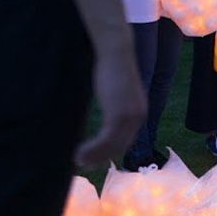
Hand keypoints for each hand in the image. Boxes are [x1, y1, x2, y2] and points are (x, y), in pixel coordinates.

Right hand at [74, 35, 146, 166]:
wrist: (115, 51)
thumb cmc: (111, 66)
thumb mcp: (115, 89)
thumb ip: (114, 102)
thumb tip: (106, 109)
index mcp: (139, 111)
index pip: (127, 138)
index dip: (111, 151)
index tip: (96, 158)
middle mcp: (138, 116)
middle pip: (120, 146)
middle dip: (101, 157)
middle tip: (84, 164)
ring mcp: (129, 117)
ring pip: (112, 146)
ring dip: (94, 156)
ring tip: (78, 160)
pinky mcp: (118, 115)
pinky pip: (105, 140)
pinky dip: (92, 150)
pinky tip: (79, 153)